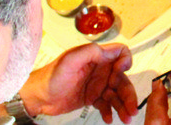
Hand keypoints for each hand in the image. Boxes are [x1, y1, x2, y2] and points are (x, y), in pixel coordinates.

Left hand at [20, 43, 137, 123]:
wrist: (38, 97)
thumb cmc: (50, 76)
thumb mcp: (70, 60)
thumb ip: (90, 52)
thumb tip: (109, 52)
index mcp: (96, 57)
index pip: (120, 53)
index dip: (125, 62)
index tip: (121, 74)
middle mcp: (100, 70)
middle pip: (123, 79)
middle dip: (129, 94)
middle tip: (132, 108)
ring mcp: (97, 85)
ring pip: (117, 94)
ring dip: (124, 106)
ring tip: (126, 118)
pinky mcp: (92, 98)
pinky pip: (107, 105)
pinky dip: (110, 112)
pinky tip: (109, 119)